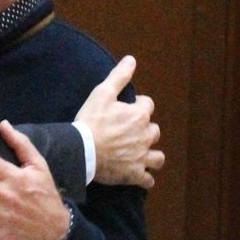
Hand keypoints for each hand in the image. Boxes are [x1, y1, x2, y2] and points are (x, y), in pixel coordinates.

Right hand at [75, 55, 164, 188]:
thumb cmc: (91, 120)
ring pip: (158, 157)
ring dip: (151, 155)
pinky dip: (145, 177)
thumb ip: (119, 76)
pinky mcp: (135, 174)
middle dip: (144, 129)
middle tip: (128, 131)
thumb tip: (131, 60)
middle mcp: (146, 136)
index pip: (148, 105)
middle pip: (154, 130)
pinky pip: (148, 179)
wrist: (82, 150)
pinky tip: (138, 175)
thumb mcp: (102, 93)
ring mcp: (142, 157)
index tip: (124, 109)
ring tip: (140, 153)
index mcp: (139, 115)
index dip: (137, 105)